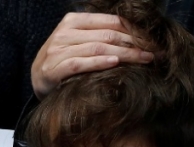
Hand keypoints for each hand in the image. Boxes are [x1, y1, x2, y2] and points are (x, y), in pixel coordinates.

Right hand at [32, 12, 153, 97]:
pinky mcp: (54, 68)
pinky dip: (99, 62)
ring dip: (125, 54)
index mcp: (74, 21)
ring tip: (144, 59)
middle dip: (135, 43)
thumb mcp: (80, 42)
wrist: (38, 78)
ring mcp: (59, 50)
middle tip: (155, 52)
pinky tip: (115, 63)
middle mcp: (65, 32)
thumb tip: (135, 37)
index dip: (134, 30)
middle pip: (108, 35)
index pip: (110, 22)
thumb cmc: (65, 60)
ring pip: (98, 48)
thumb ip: (100, 36)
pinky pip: (81, 63)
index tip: (154, 40)